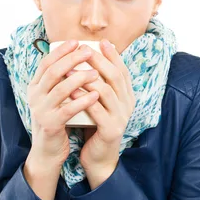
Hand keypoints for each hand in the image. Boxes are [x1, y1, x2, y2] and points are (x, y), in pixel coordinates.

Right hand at [26, 40, 100, 167]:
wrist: (47, 150)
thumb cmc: (56, 119)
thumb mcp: (54, 98)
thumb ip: (60, 81)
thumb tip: (77, 57)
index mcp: (35, 87)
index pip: (46, 63)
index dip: (60, 51)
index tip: (76, 42)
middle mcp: (34, 96)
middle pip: (53, 72)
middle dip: (71, 60)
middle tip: (88, 52)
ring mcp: (41, 110)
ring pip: (60, 89)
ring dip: (79, 79)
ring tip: (96, 73)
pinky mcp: (50, 124)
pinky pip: (67, 110)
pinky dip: (82, 101)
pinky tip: (95, 96)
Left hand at [67, 39, 135, 185]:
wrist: (99, 157)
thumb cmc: (96, 125)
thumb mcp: (100, 102)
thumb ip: (99, 84)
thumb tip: (89, 57)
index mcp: (127, 96)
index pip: (122, 70)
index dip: (112, 55)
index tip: (100, 42)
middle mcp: (128, 104)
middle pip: (115, 76)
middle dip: (99, 61)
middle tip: (84, 49)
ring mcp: (121, 117)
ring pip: (105, 91)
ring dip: (87, 77)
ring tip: (71, 67)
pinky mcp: (111, 129)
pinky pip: (96, 109)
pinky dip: (83, 98)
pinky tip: (71, 90)